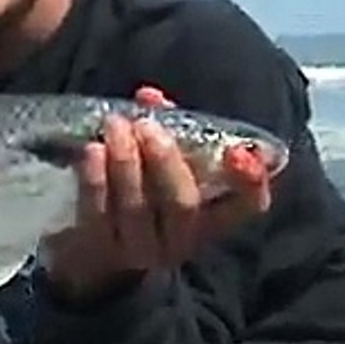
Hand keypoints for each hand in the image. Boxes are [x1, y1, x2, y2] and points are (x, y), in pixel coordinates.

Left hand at [42, 86, 271, 301]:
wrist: (98, 243)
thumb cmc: (144, 189)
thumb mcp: (166, 161)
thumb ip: (169, 128)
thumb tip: (150, 96)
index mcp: (212, 216)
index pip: (248, 205)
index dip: (250, 181)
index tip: (239, 151)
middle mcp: (181, 237)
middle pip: (183, 204)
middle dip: (166, 161)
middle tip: (148, 127)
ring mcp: (140, 247)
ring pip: (137, 207)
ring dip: (126, 161)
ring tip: (116, 126)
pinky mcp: (102, 247)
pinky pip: (99, 212)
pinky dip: (96, 178)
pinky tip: (94, 150)